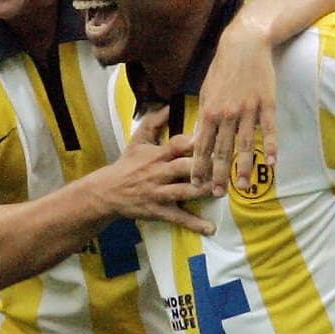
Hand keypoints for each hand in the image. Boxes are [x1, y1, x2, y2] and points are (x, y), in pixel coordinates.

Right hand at [101, 107, 215, 234]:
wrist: (109, 191)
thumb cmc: (128, 163)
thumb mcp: (138, 140)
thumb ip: (154, 121)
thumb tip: (169, 104)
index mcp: (157, 154)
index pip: (176, 145)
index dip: (192, 142)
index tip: (210, 137)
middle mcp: (159, 173)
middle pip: (183, 168)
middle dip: (203, 167)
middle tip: (225, 165)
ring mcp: (160, 193)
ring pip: (184, 191)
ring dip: (203, 192)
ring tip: (222, 192)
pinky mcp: (159, 211)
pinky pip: (179, 218)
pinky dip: (195, 224)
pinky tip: (211, 229)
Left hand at [193, 16, 277, 195]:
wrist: (244, 43)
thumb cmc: (223, 68)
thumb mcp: (207, 92)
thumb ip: (204, 118)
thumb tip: (197, 140)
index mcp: (210, 111)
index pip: (202, 146)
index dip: (199, 167)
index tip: (196, 184)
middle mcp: (227, 114)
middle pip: (222, 150)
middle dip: (218, 174)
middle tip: (217, 194)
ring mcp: (248, 110)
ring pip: (245, 145)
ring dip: (243, 168)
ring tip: (242, 187)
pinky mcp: (266, 104)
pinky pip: (269, 130)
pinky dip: (270, 147)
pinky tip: (271, 164)